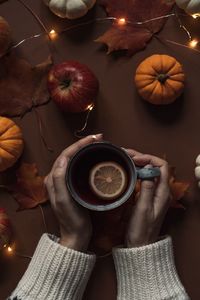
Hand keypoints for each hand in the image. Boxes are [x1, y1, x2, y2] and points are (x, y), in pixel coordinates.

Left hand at [45, 134, 102, 250]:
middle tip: (99, 138)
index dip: (79, 145)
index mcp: (53, 179)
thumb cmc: (71, 220)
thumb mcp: (64, 201)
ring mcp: (65, 181)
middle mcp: (57, 177)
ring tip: (98, 144)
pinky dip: (87, 159)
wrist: (76, 236)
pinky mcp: (73, 185)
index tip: (94, 138)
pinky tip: (96, 157)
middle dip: (83, 144)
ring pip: (75, 159)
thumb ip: (60, 180)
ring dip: (85, 150)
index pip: (66, 155)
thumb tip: (64, 158)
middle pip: (70, 154)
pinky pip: (79, 167)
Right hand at [125, 149, 169, 247]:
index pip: (162, 166)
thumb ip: (147, 188)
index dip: (150, 159)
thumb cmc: (142, 229)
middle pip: (155, 167)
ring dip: (138, 163)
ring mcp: (154, 193)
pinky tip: (127, 170)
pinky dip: (136, 171)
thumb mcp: (144, 209)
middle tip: (126, 154)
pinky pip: (144, 178)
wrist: (140, 245)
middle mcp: (161, 191)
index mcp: (163, 192)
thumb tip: (148, 170)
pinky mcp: (148, 196)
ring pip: (149, 172)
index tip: (135, 158)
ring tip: (125, 158)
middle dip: (142, 158)